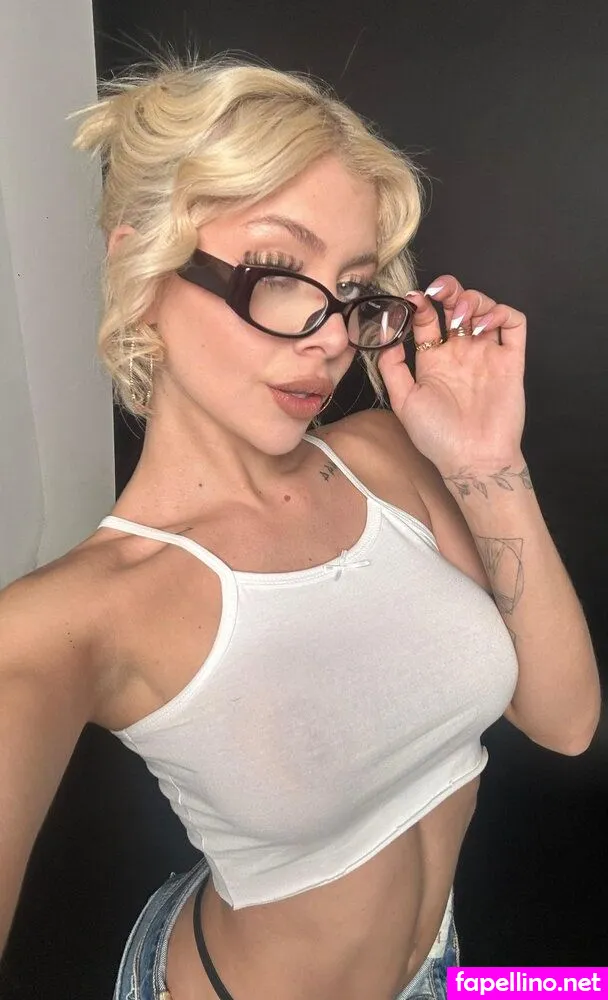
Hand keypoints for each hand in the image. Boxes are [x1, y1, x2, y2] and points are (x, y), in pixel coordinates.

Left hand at [377, 275, 526, 474]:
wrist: (472, 459)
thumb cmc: (437, 437)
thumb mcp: (404, 401)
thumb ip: (392, 368)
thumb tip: (388, 337)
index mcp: (434, 360)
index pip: (428, 319)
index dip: (421, 304)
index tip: (413, 299)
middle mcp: (461, 353)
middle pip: (457, 306)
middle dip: (449, 289)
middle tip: (441, 290)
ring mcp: (486, 354)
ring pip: (485, 308)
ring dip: (473, 299)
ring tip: (461, 314)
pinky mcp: (511, 360)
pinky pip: (515, 324)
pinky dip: (502, 313)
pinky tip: (483, 326)